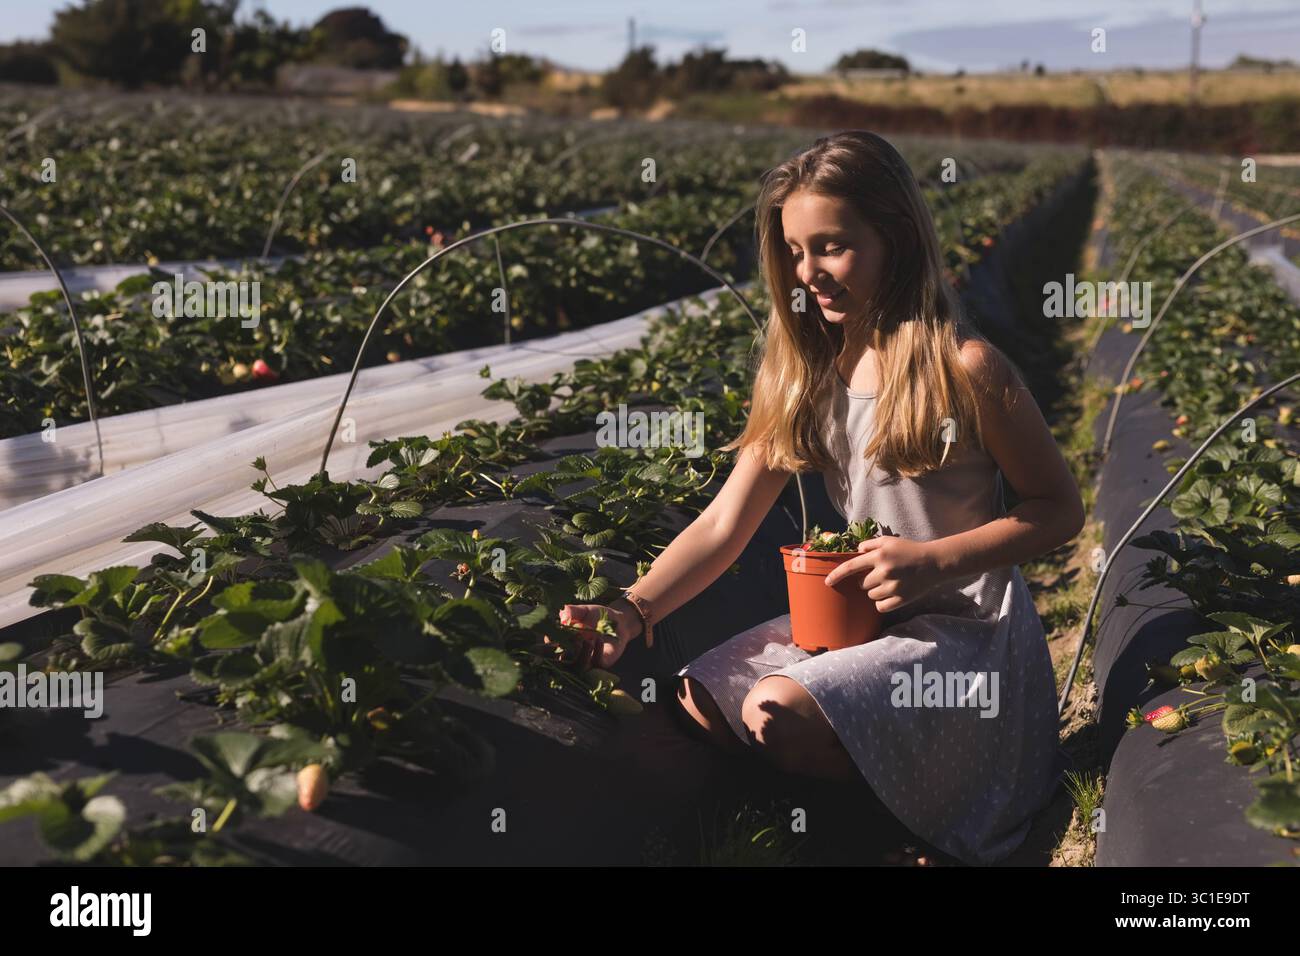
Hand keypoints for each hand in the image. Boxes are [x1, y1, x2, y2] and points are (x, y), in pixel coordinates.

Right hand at [552, 603, 637, 669]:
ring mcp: (587, 660)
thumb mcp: (582, 610)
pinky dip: (596, 653)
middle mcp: (573, 654)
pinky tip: (598, 640)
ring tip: (586, 642)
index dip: (548, 645)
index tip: (551, 638)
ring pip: (578, 667)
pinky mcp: (602, 663)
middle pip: (561, 661)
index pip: (550, 648)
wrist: (619, 621)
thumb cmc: (597, 616)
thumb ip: (570, 611)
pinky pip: (596, 664)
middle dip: (564, 653)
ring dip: (580, 655)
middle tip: (571, 640)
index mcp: (564, 642)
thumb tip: (561, 617)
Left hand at [821, 536, 944, 613]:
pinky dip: (882, 603)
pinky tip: (891, 594)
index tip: (827, 582)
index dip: (836, 575)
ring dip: (875, 591)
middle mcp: (884, 572)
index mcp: (879, 556)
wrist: (934, 563)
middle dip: (867, 580)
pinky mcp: (900, 600)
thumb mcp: (889, 541)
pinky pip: (880, 607)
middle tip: (881, 575)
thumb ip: (870, 543)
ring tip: (890, 583)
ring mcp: (892, 587)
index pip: (850, 567)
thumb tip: (856, 551)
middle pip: (861, 584)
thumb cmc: (909, 550)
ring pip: (870, 596)